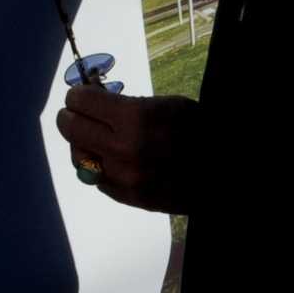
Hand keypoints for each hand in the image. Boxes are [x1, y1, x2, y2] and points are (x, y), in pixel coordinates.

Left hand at [54, 87, 199, 213]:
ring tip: (93, 135)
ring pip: (78, 157)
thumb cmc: (196, 129)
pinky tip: (109, 156)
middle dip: (72, 115)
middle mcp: (123, 151)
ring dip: (81, 142)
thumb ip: (124, 102)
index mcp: (135, 120)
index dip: (78, 95)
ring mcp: (123, 179)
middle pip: (71, 129)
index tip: (82, 94)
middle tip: (77, 111)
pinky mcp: (126, 198)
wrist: (222, 173)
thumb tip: (91, 94)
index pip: (82, 102)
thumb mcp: (164, 104)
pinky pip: (95, 178)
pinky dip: (97, 164)